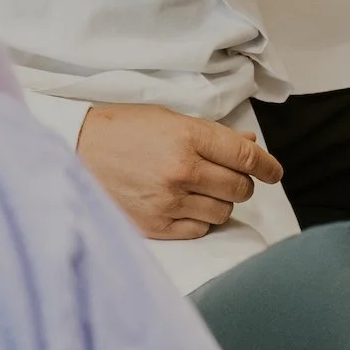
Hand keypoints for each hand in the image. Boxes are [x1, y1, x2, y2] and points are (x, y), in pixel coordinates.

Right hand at [77, 104, 282, 242]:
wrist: (75, 151)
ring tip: (201, 190)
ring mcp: (169, 201)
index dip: (266, 164)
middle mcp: (182, 171)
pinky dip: (200, 219)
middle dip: (243, 183)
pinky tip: (186, 205)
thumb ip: (212, 135)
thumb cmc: (122, 130)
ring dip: (220, 202)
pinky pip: (199, 229)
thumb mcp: (169, 119)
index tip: (274, 171)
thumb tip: (250, 143)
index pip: (244, 155)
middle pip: (239, 187)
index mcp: (187, 137)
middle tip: (232, 178)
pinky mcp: (156, 226)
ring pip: (222, 211)